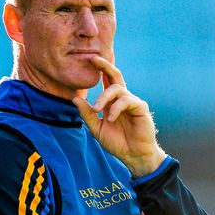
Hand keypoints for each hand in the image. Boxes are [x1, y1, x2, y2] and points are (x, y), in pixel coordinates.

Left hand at [73, 56, 165, 177]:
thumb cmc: (118, 143)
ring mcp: (132, 102)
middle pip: (115, 76)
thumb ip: (87, 114)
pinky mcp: (140, 108)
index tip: (89, 59)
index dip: (100, 69)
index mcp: (112, 102)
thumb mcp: (97, 129)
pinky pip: (126, 101)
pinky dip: (116, 108)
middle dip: (104, 66)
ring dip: (104, 98)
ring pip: (117, 89)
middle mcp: (122, 99)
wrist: (133, 156)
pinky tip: (111, 118)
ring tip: (98, 110)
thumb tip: (75, 98)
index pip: (106, 81)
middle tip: (93, 59)